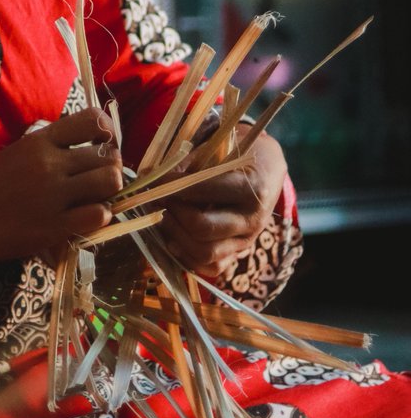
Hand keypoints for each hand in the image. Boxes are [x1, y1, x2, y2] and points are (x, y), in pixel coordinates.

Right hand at [0, 108, 123, 273]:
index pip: (91, 120)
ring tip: (96, 197)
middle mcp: (50, 163)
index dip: (106, 132)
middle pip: (107, 155)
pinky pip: (98, 215)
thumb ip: (51, 148)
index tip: (102, 144)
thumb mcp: (18, 152)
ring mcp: (53, 195)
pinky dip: (99, 215)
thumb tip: (91, 147)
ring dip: (109, 190)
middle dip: (111, 166)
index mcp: (39, 140)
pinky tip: (86, 217)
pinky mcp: (54, 227)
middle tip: (101, 178)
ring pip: (109, 181)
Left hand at [159, 124, 286, 278]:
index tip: (151, 180)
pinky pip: (211, 268)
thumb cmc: (237, 154)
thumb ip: (187, 165)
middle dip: (172, 213)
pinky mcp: (238, 254)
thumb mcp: (217, 150)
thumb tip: (150, 177)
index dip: (170, 186)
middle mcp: (252, 219)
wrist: (267, 169)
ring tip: (162, 217)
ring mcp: (246, 241)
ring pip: (205, 253)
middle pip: (202, 228)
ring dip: (175, 236)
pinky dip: (187, 257)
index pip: (202, 191)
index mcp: (251, 187)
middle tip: (155, 200)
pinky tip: (173, 238)